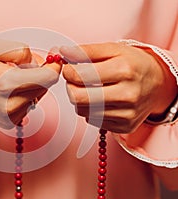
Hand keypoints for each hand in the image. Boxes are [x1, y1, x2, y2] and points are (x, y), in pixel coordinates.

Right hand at [0, 39, 61, 130]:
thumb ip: (21, 51)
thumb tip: (40, 63)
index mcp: (6, 84)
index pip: (49, 78)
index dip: (53, 66)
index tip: (51, 58)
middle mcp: (9, 105)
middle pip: (45, 86)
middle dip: (40, 73)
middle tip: (21, 64)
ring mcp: (9, 117)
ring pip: (38, 96)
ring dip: (31, 84)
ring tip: (10, 77)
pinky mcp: (8, 122)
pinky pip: (29, 105)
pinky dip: (24, 95)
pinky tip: (8, 90)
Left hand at [60, 42, 176, 132]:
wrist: (159, 84)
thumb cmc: (133, 64)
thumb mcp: (113, 50)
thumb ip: (86, 51)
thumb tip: (62, 52)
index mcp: (124, 70)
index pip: (80, 76)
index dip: (68, 71)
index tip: (69, 68)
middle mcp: (127, 95)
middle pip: (78, 98)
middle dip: (70, 87)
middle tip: (75, 80)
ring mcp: (127, 114)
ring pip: (83, 111)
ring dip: (80, 100)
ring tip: (90, 89)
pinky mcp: (125, 127)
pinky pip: (93, 121)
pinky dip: (91, 110)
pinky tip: (100, 101)